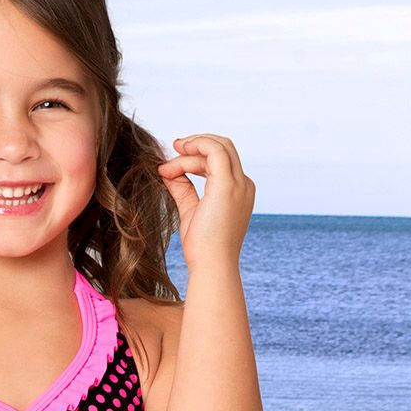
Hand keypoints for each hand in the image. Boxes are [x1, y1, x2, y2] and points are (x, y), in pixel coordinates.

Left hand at [156, 134, 254, 269]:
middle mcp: (244, 185)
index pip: (220, 161)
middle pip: (223, 148)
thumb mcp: (190, 211)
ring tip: (167, 165)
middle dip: (197, 144)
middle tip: (173, 148)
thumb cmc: (202, 247)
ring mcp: (239, 184)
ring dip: (191, 150)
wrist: (211, 266)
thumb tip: (167, 171)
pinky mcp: (227, 185)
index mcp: (239, 192)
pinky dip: (195, 148)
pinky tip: (177, 156)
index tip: (170, 168)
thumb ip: (182, 189)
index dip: (195, 158)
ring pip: (217, 147)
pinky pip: (213, 151)